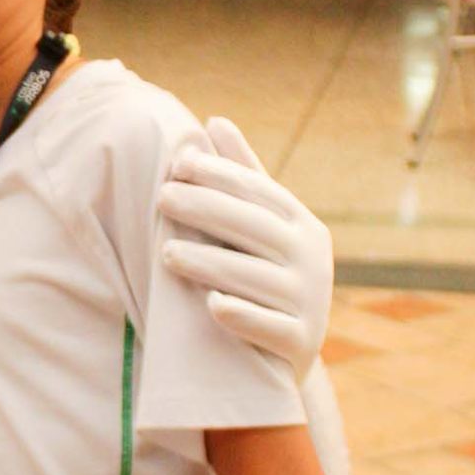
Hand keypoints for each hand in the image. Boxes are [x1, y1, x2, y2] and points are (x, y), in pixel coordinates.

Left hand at [159, 118, 332, 374]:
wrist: (284, 354)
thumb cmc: (264, 275)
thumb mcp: (259, 225)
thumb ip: (241, 178)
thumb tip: (215, 120)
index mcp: (301, 224)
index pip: (258, 192)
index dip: (219, 175)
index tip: (177, 164)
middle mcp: (312, 259)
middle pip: (254, 227)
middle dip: (206, 209)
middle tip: (161, 197)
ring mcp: (310, 302)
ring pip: (255, 277)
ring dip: (211, 263)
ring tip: (167, 253)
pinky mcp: (300, 342)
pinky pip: (269, 327)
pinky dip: (242, 316)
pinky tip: (212, 305)